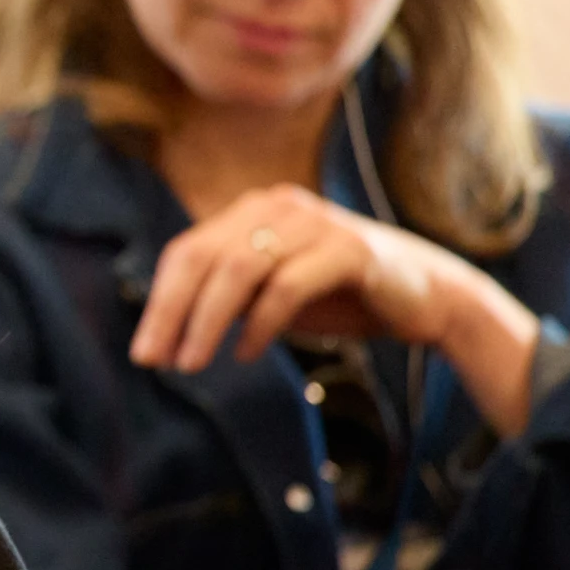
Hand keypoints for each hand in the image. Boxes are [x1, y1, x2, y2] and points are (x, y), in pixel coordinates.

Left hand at [130, 185, 541, 433]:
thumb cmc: (339, 296)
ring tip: (191, 363)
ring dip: (207, 321)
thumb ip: (229, 298)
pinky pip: (287, 286)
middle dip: (171, 312)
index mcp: (253, 211)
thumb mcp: (272, 294)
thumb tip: (165, 329)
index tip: (143, 352)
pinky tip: (246, 353)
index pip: (187, 252)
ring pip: (239, 270)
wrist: (426, 297)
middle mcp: (278, 206)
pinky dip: (260, 323)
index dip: (159, 302)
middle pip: (204, 258)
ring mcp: (315, 223)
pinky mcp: (348, 249)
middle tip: (153, 361)